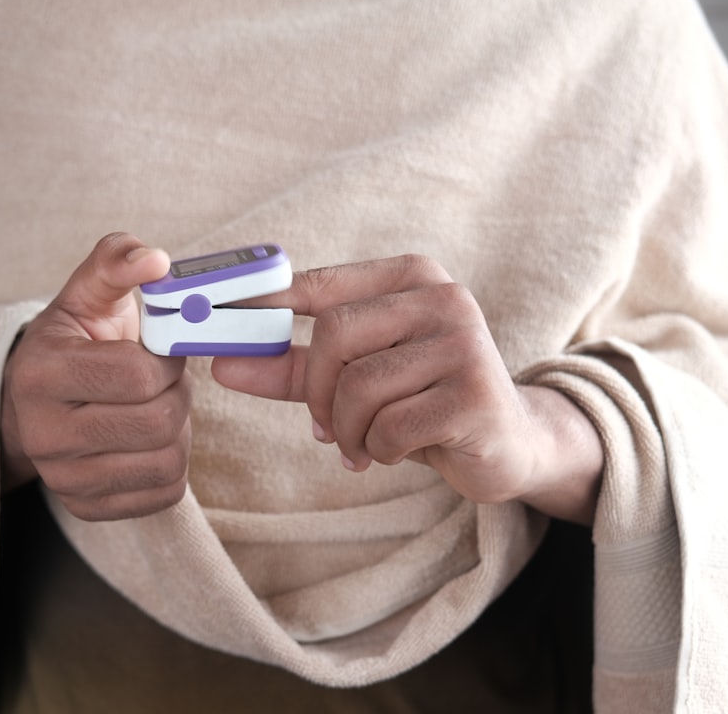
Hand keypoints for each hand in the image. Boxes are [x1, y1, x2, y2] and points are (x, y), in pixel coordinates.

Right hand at [0, 232, 192, 520]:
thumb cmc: (73, 341)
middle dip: (176, 393)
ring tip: (157, 406)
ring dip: (179, 428)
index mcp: (40, 373)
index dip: (167, 359)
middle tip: (165, 379)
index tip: (162, 350)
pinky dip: (172, 462)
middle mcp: (43, 433)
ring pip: (167, 461)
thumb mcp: (86, 293)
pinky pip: (164, 492)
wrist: (35, 402)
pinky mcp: (87, 507)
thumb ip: (117, 261)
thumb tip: (156, 260)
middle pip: (157, 422)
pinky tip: (151, 439)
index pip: (138, 375)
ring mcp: (63, 478)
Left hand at [211, 255, 602, 524]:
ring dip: (350, 431)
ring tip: (367, 444)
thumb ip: (294, 367)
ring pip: (360, 388)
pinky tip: (398, 450)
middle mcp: (443, 297)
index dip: (264, 306)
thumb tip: (221, 363)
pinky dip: (379, 449)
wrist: (510, 441)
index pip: (319, 285)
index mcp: (411, 277)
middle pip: (335, 335)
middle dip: (318, 394)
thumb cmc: (424, 401)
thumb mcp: (358, 377)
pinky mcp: (475, 393)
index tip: (217, 325)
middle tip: (326, 428)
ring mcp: (464, 343)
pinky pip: (390, 427)